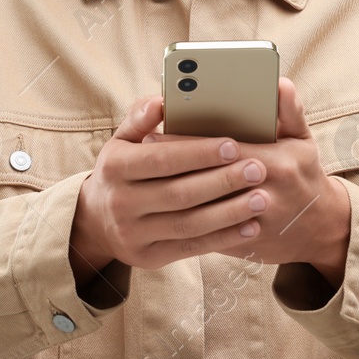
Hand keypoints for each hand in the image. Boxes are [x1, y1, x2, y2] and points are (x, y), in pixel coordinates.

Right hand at [69, 93, 272, 280]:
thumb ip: (140, 117)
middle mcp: (121, 202)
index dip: (198, 153)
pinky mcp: (149, 257)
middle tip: (257, 169)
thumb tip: (162, 101)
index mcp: (116, 167)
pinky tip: (251, 226)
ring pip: (189, 224)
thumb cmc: (121, 170)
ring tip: (262, 198)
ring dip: (230, 212)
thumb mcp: (122, 140)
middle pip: (179, 193)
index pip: (161, 159)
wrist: (96, 220)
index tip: (233, 145)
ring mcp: (134, 233)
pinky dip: (224, 237)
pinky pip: (191, 247)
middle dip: (223, 181)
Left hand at [133, 78, 351, 287]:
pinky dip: (184, 218)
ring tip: (146, 178)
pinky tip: (163, 206)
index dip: (187, 143)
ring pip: (202, 208)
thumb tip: (280, 84)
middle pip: (207, 178)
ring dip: (172, 192)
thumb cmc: (304, 176)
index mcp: (275, 163)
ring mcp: (251, 223)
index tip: (157, 134)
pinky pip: (207, 233)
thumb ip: (290, 111)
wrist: (320, 230)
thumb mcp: (303, 140)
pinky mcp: (241, 245)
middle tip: (144, 153)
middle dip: (173, 165)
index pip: (222, 150)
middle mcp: (263, 194)